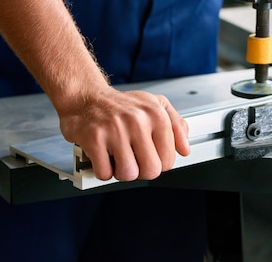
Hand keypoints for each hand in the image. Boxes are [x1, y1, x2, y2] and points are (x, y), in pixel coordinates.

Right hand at [59, 87, 189, 181]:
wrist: (87, 97)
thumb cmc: (121, 105)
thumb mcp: (156, 105)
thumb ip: (176, 126)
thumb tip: (185, 149)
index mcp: (156, 114)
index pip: (168, 160)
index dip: (157, 163)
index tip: (148, 155)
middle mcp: (138, 120)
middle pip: (151, 171)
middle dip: (140, 170)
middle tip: (132, 158)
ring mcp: (115, 129)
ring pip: (128, 174)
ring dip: (120, 171)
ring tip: (117, 156)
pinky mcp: (94, 138)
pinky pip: (104, 173)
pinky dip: (103, 170)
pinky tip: (103, 155)